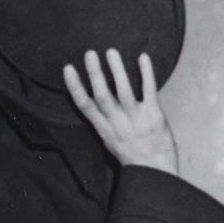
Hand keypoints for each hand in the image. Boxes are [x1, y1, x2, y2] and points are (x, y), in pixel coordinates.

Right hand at [61, 48, 179, 173]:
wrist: (155, 170)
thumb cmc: (131, 155)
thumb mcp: (110, 141)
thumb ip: (102, 121)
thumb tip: (93, 101)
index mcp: (104, 129)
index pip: (85, 106)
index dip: (75, 87)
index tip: (68, 68)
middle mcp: (118, 123)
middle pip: (103, 96)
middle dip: (95, 74)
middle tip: (90, 53)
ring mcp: (137, 118)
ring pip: (124, 91)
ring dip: (117, 70)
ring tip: (111, 52)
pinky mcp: (155, 115)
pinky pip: (149, 90)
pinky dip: (146, 73)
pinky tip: (142, 57)